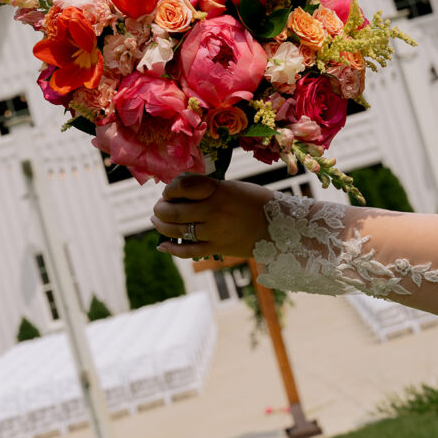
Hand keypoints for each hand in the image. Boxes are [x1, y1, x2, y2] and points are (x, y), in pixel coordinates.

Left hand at [151, 175, 272, 259]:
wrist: (280, 228)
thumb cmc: (256, 202)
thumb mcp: (232, 187)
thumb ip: (207, 189)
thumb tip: (178, 191)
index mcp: (219, 190)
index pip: (182, 187)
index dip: (169, 189)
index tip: (169, 191)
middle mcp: (214, 211)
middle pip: (174, 211)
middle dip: (160, 209)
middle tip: (158, 207)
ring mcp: (215, 232)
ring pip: (177, 230)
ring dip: (162, 226)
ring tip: (157, 221)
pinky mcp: (217, 248)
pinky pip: (188, 251)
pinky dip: (172, 248)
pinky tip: (162, 245)